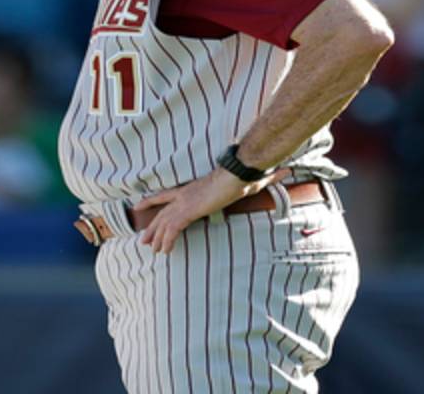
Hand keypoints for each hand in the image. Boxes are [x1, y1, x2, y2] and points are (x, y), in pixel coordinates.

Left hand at [132, 168, 288, 253]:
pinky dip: (167, 240)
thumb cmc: (243, 174)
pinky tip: (165, 251)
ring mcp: (184, 202)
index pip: (164, 195)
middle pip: (160, 213)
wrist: (238, 172)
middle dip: (151, 227)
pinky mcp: (189, 210)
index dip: (150, 201)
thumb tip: (285, 172)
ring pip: (164, 223)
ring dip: (158, 238)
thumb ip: (263, 179)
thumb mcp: (249, 181)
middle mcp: (183, 195)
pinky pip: (173, 229)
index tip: (138, 206)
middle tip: (144, 240)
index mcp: (189, 188)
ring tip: (154, 251)